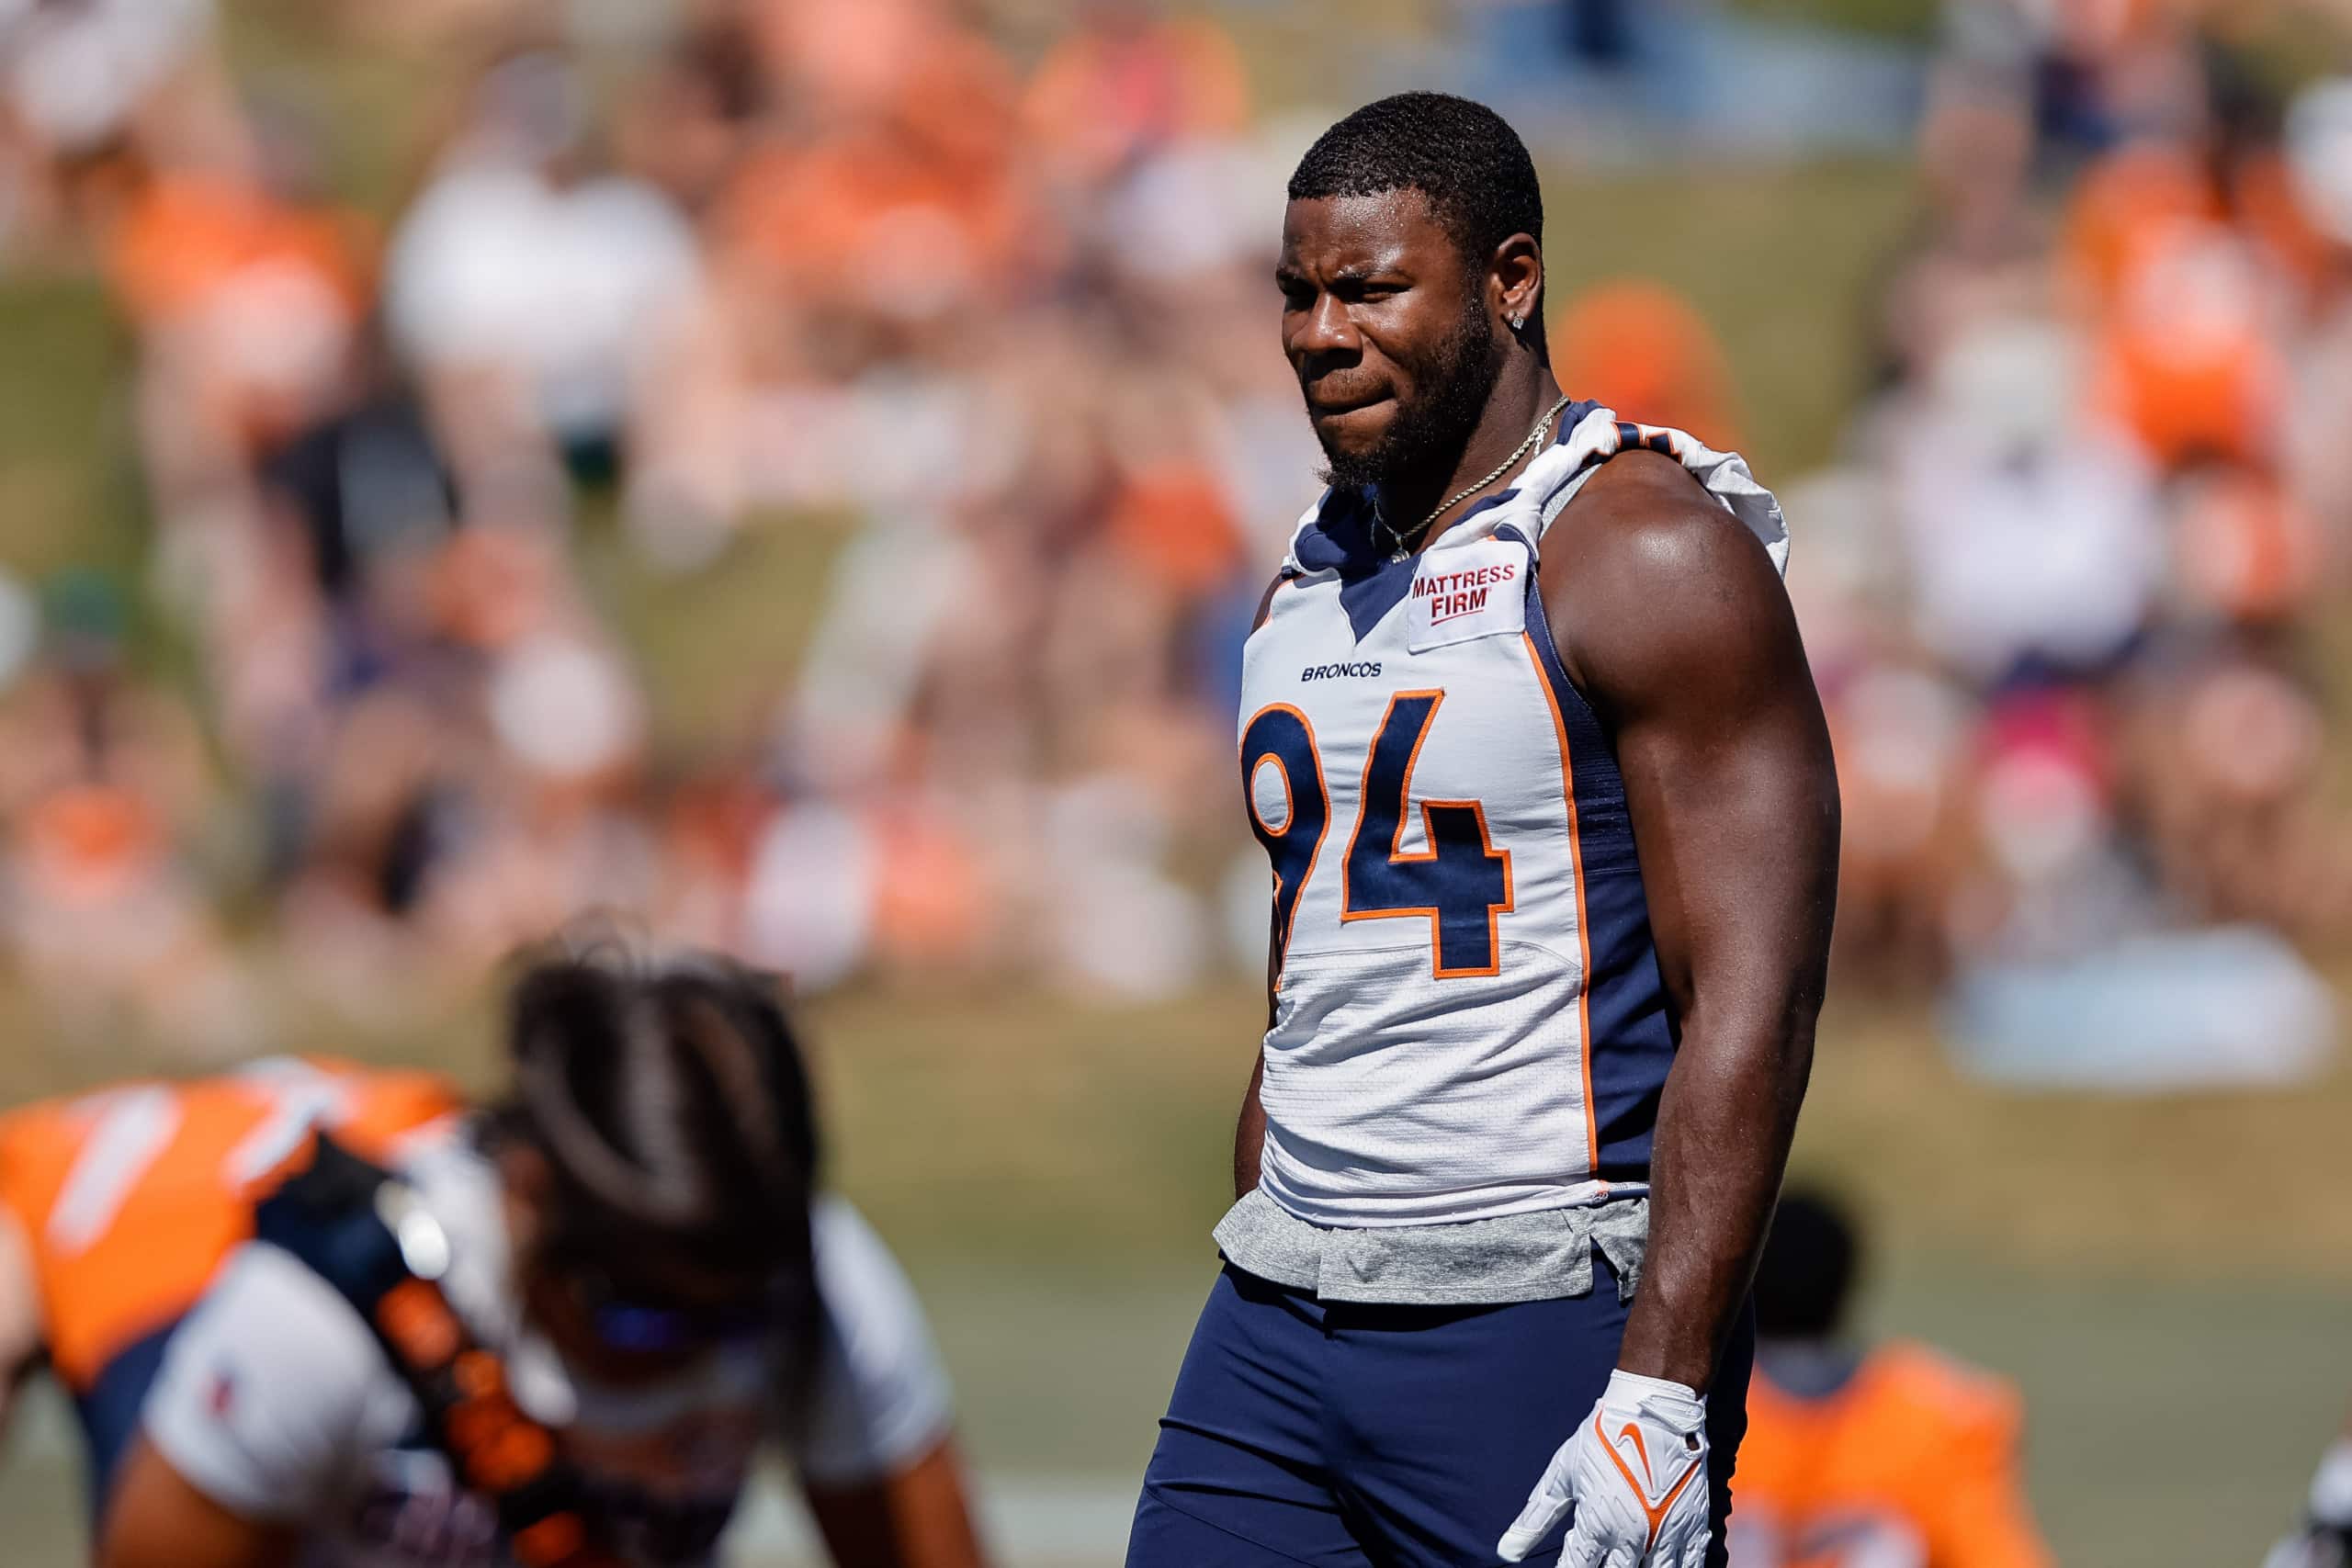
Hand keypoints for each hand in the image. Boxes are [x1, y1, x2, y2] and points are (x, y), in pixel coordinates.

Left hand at [1497, 1369, 1710, 1566]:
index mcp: (1596, 1526)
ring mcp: (1665, 1536)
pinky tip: (1658, 1560)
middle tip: (1598, 1556)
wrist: (1654, 1409)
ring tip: (1624, 1557)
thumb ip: (1535, 1519)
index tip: (1566, 1565)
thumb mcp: (1562, 1475)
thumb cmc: (1602, 1438)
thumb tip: (1506, 1551)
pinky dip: (1672, 1567)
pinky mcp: (1692, 1528)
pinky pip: (1688, 1566)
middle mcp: (1631, 1539)